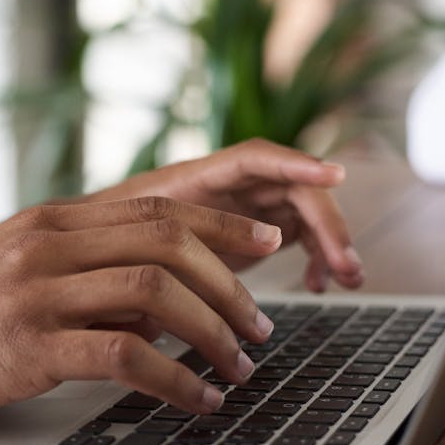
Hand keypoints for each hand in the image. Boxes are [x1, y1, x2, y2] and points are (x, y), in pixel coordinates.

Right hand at [0, 197, 282, 428]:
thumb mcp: (12, 272)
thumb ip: (81, 271)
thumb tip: (158, 301)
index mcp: (50, 221)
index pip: (159, 208)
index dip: (224, 223)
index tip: (268, 242)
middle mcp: (47, 244)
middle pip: (170, 242)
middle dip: (232, 285)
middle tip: (260, 326)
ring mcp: (34, 292)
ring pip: (156, 293)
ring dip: (213, 333)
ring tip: (239, 367)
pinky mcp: (24, 346)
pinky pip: (123, 356)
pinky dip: (174, 380)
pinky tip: (197, 400)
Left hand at [87, 138, 363, 291]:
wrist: (97, 252)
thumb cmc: (107, 242)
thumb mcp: (128, 247)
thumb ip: (162, 251)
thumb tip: (201, 273)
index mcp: (198, 177)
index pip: (256, 159)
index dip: (296, 163)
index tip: (334, 176)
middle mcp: (230, 185)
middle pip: (294, 189)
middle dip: (327, 224)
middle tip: (346, 265)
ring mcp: (245, 207)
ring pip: (304, 214)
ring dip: (330, 243)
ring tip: (347, 279)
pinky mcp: (254, 232)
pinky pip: (298, 236)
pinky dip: (314, 258)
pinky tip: (318, 285)